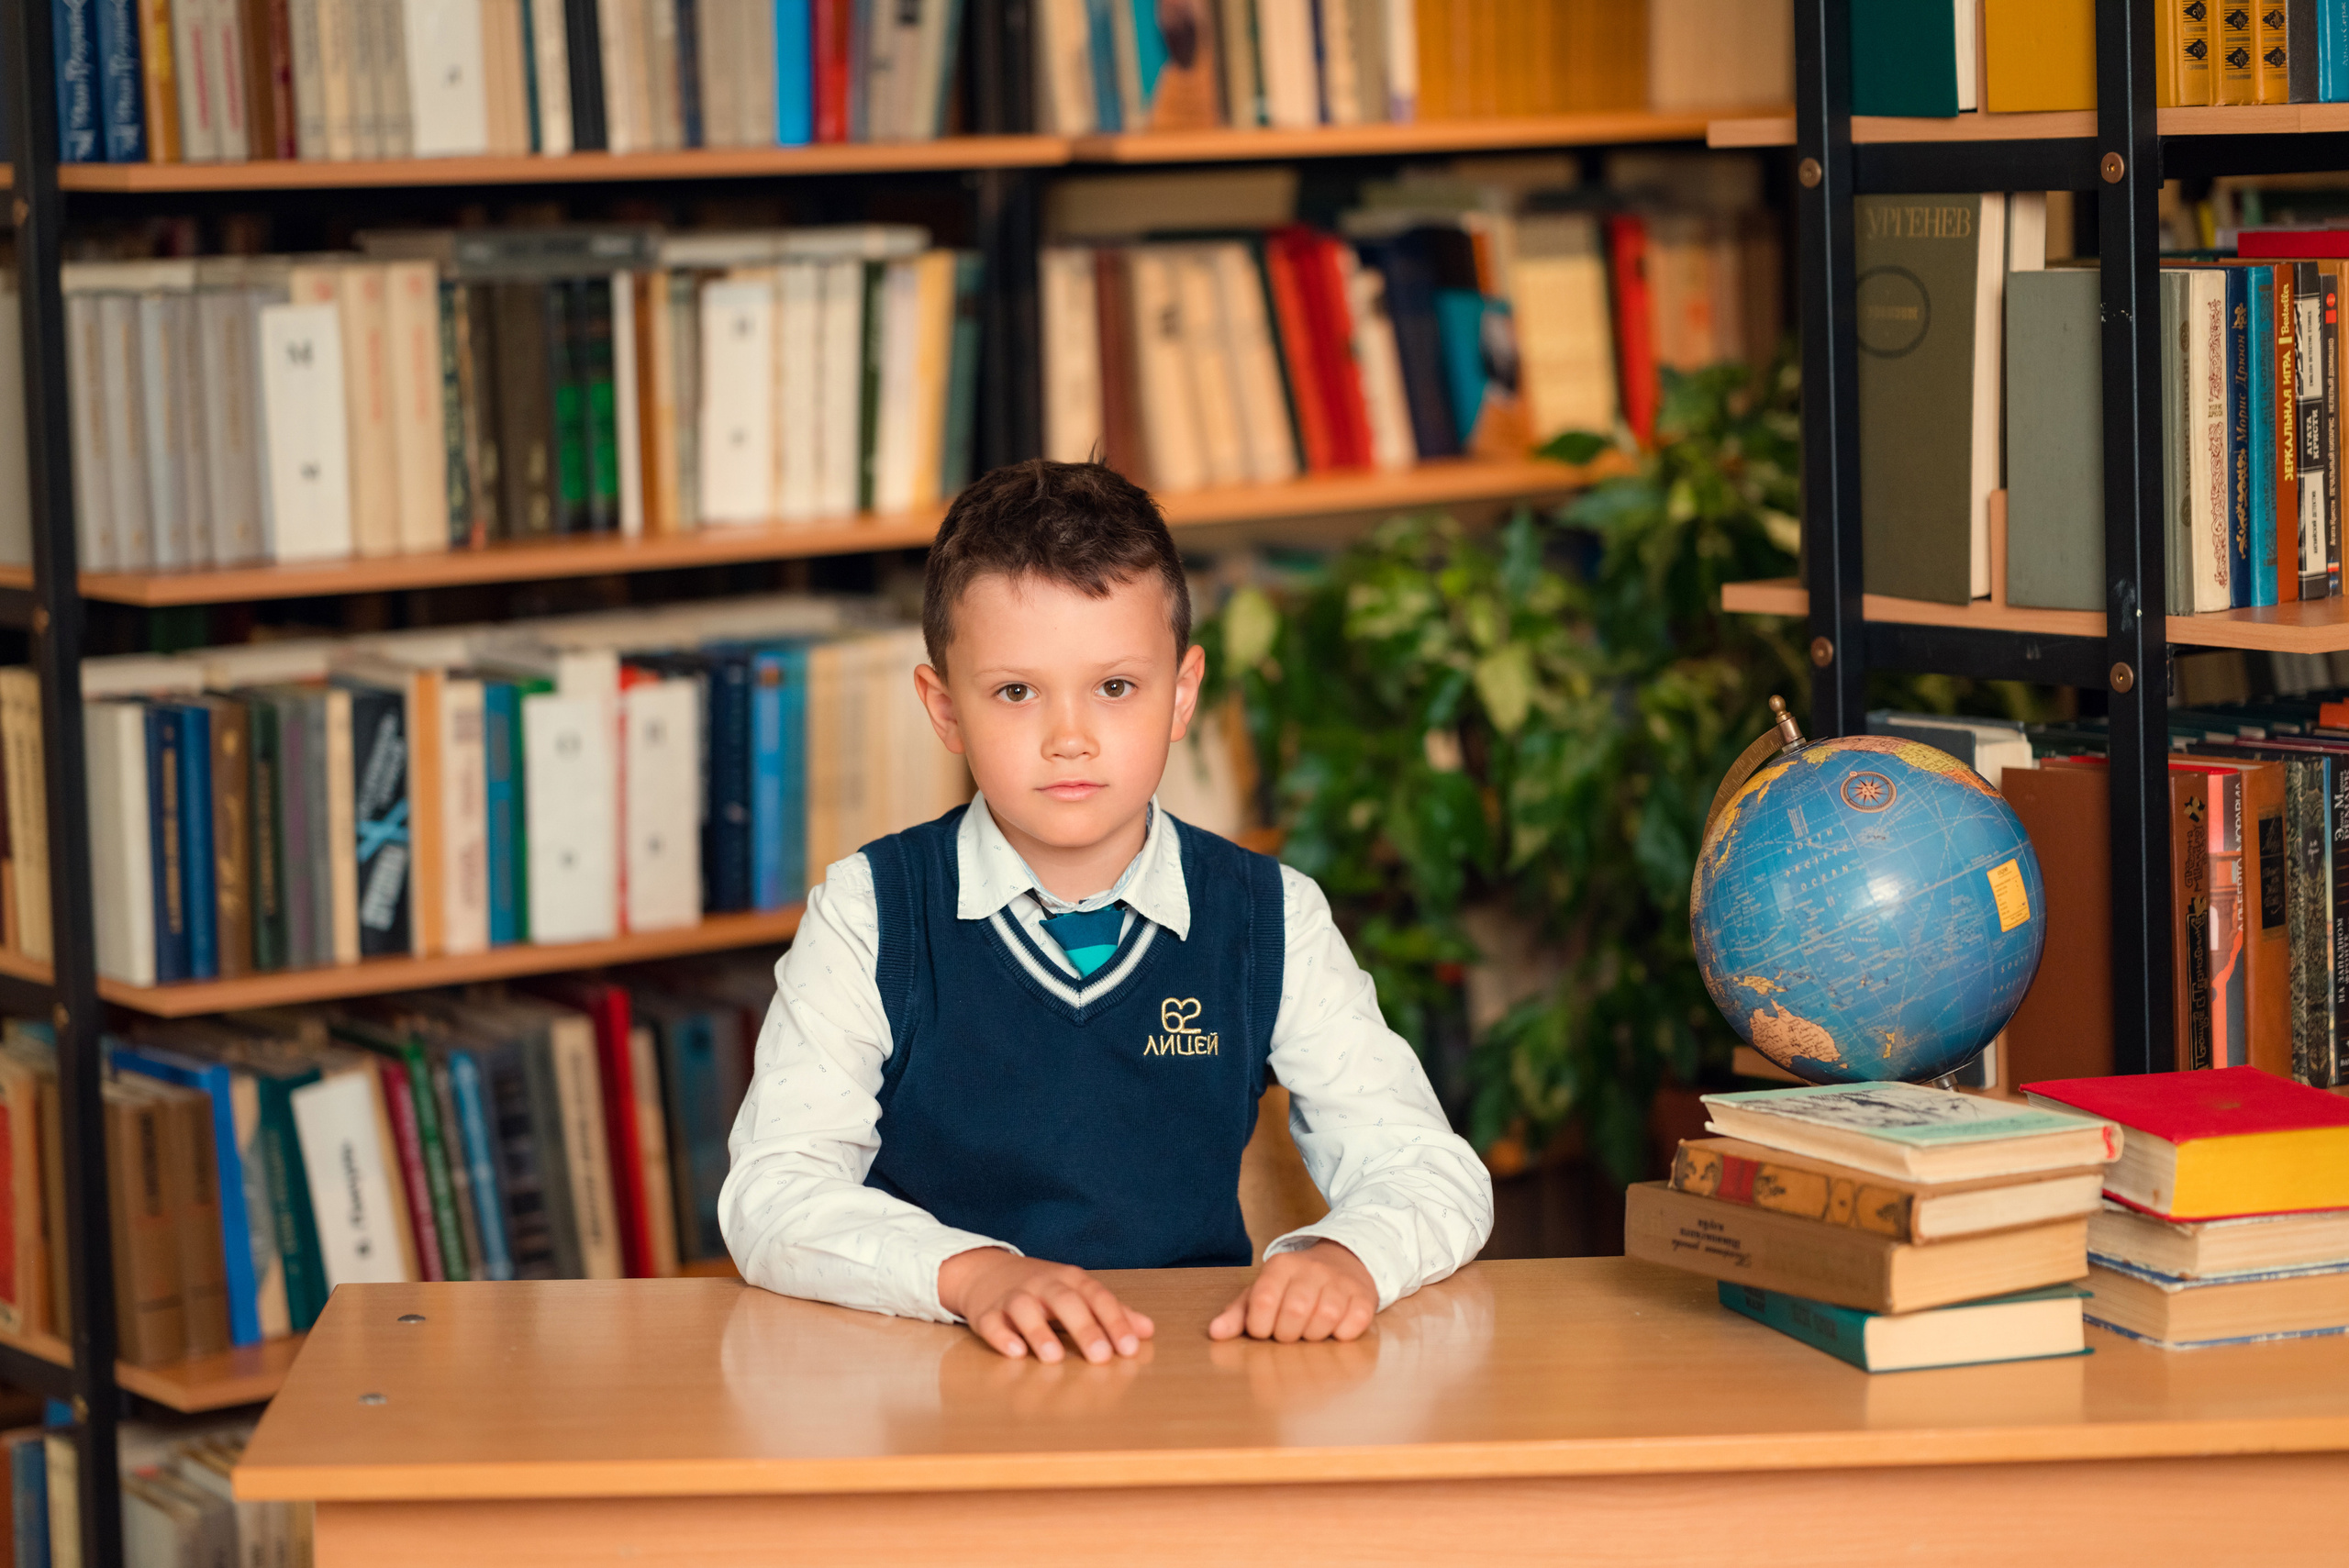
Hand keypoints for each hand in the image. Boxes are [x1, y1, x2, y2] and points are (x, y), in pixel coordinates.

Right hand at [937, 1248, 1154, 1362]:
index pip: (1097, 1297)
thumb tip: (1147, 1330)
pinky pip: (991, 1323)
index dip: (1115, 1321)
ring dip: (1039, 1332)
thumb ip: (1112, 1312)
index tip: (1129, 1348)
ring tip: (1054, 1358)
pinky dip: (1002, 1337)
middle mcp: (1043, 1285)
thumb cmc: (1043, 1289)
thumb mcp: (1078, 1293)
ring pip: (1024, 1309)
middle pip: (1065, 1301)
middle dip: (1084, 1328)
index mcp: (1070, 1280)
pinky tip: (1015, 1352)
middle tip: (1101, 1357)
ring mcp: (1012, 1297)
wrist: (986, 1271)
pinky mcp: (986, 1313)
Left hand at [1208, 1241, 1377, 1343]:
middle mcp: (1312, 1268)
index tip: (1263, 1330)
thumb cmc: (1296, 1286)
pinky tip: (1334, 1330)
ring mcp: (1340, 1281)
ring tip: (1310, 1332)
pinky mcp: (1364, 1296)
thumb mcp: (1265, 1291)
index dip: (1259, 1326)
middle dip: (1287, 1334)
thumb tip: (1215, 1332)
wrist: (1345, 1261)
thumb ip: (1239, 1313)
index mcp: (1281, 1265)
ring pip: (1325, 1318)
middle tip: (1289, 1333)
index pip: (1262, 1301)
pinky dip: (1342, 1334)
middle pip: (1294, 1312)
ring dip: (1314, 1336)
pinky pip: (1353, 1324)